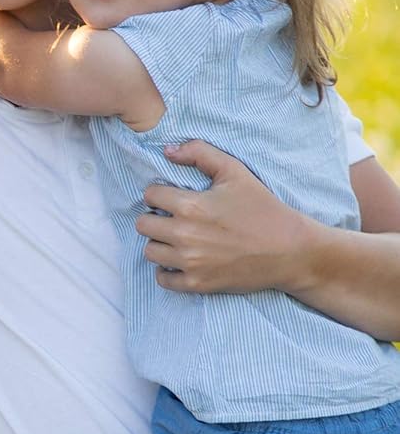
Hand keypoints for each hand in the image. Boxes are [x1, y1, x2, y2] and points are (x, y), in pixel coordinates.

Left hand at [137, 139, 307, 293]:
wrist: (290, 250)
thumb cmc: (263, 208)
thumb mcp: (236, 172)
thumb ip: (200, 154)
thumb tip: (168, 150)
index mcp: (190, 206)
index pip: (150, 195)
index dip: (159, 193)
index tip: (172, 197)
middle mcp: (184, 235)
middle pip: (143, 224)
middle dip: (155, 218)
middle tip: (174, 218)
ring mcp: (189, 262)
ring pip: (149, 251)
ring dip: (160, 243)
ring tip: (178, 239)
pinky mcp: (195, 283)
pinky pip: (162, 278)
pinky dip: (168, 270)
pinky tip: (182, 260)